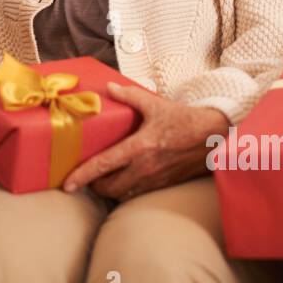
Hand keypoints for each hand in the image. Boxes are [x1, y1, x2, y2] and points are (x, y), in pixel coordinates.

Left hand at [60, 82, 228, 199]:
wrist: (215, 137)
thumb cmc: (185, 120)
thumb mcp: (156, 104)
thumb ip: (130, 96)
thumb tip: (109, 88)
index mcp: (140, 147)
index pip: (104, 165)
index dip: (83, 176)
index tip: (68, 184)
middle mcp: (145, 168)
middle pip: (110, 188)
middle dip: (95, 186)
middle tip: (87, 177)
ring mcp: (155, 180)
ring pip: (124, 194)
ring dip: (111, 190)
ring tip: (104, 179)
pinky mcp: (164, 185)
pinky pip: (139, 194)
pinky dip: (127, 190)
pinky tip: (125, 179)